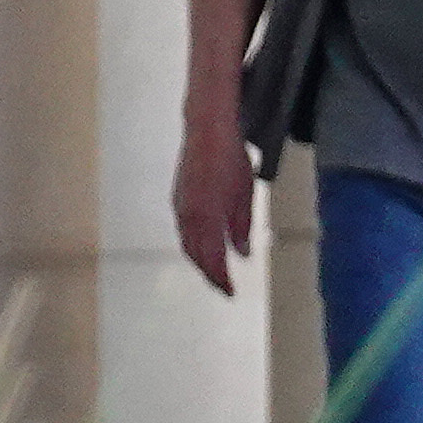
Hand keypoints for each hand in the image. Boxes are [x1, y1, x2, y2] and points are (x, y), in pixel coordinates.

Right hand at [174, 116, 259, 296]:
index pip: (212, 259)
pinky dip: (193, 244)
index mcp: (207, 217)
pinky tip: (203, 245)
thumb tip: (243, 254)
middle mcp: (189, 215)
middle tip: (223, 286)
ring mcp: (180, 206)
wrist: (207, 130)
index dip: (221, 279)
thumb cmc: (230, 159)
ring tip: (214, 271)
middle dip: (209, 274)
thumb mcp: (244, 195)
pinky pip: (183, 230)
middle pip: (195, 255)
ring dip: (200, 260)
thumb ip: (242, 227)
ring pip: (187, 243)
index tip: (231, 292)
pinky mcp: (178, 198)